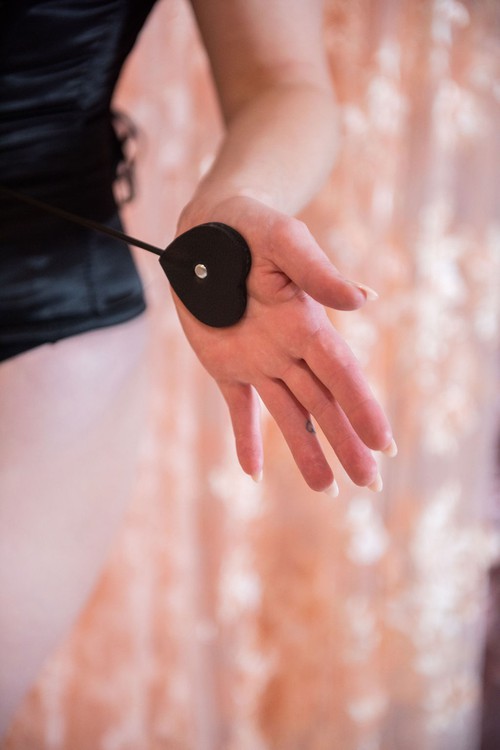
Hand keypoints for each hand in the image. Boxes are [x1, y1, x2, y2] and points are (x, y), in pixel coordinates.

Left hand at [173, 196, 393, 493]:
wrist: (207, 231)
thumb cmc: (251, 227)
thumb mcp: (285, 241)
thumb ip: (319, 272)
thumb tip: (364, 301)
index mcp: (307, 324)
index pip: (342, 374)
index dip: (362, 408)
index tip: (383, 444)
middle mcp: (289, 350)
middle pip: (325, 404)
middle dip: (347, 443)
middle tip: (370, 482)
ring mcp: (258, 362)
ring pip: (290, 416)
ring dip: (308, 452)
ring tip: (329, 491)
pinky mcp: (225, 366)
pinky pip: (239, 410)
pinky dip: (245, 441)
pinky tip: (253, 474)